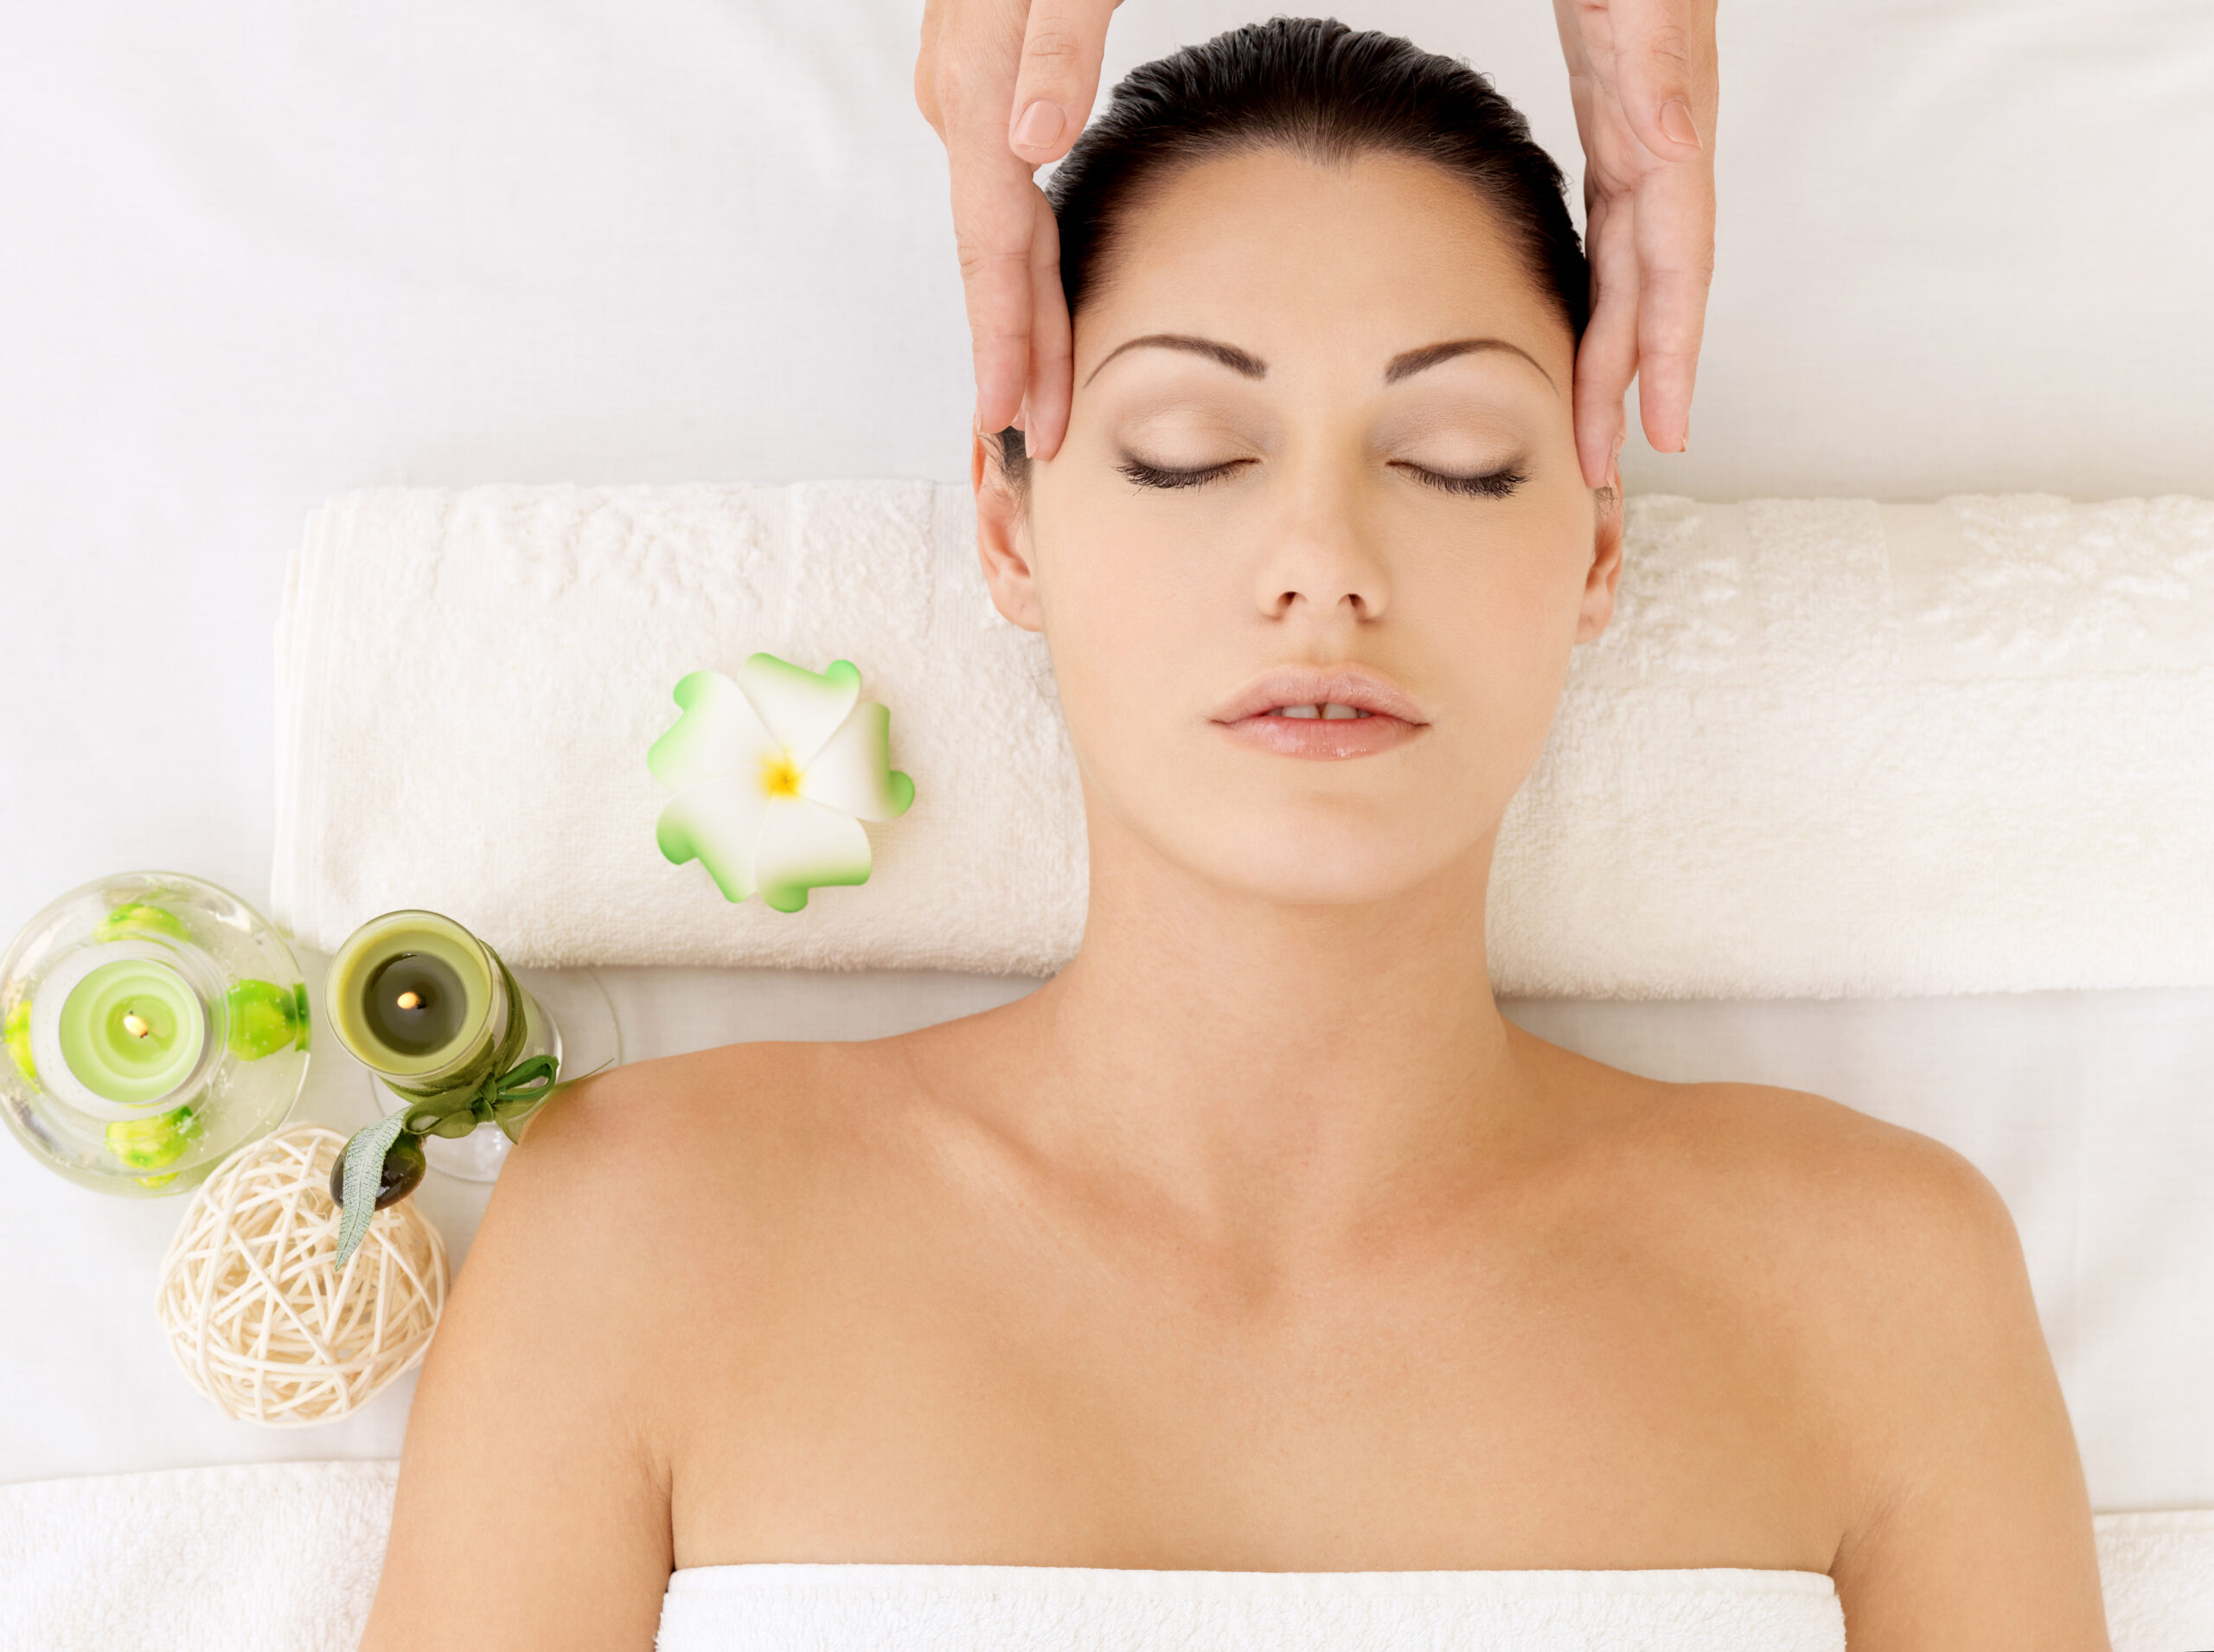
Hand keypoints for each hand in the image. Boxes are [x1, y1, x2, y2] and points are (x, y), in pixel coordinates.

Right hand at [914, 0, 1119, 461]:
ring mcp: (967, 88)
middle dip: (1014, 351)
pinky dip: (1021, 253)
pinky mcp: (985, 74)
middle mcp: (961, 99)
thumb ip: (1053, 42)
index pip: (996, 243)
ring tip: (1034, 391)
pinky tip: (1036, 286)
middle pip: (991, 252)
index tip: (1017, 421)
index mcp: (979, 91)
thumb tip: (1032, 144)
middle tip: (1035, 439)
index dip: (1008, 339)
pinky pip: (999, 193)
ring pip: (994, 227)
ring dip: (1017, 311)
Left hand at [1551, 0, 1718, 484]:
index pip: (1674, 269)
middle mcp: (1664, 152)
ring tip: (1595, 427)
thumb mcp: (1639, 7)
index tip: (1665, 431)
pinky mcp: (1614, 128)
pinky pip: (1611, 236)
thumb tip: (1665, 148)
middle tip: (1601, 468)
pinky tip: (1584, 326)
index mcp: (1670, 138)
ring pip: (1632, 272)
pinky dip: (1602, 291)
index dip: (1668, 356)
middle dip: (1629, 385)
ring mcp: (1643, 143)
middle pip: (1651, 293)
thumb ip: (1653, 68)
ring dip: (1615, 351)